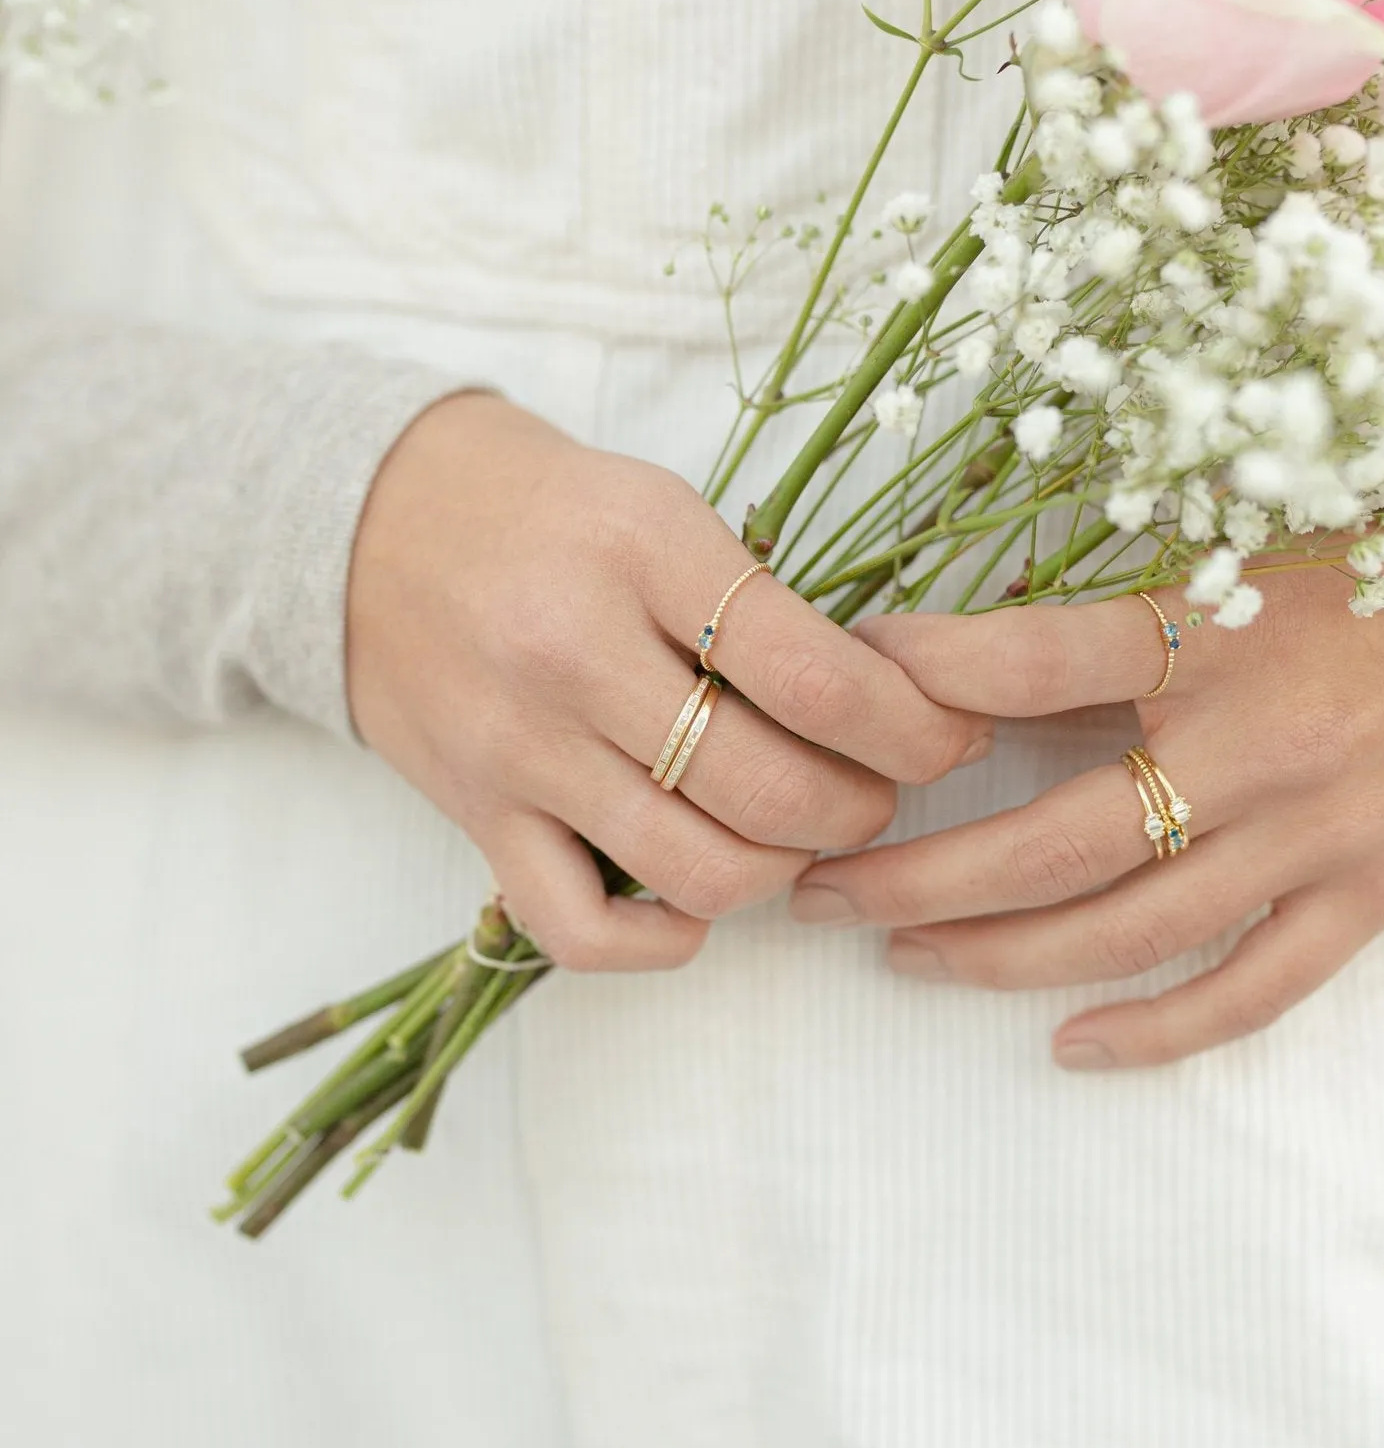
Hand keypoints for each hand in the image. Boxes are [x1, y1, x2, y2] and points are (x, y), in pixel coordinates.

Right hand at [347, 394, 990, 970]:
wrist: (370, 522)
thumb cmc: (544, 507)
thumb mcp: (662, 507)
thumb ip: (760, 605)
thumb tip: (882, 706)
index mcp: (642, 553)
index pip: (818, 680)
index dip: (915, 730)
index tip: (949, 737)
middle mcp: (575, 657)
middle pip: (772, 793)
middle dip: (864, 810)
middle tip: (878, 789)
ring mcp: (519, 749)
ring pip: (696, 872)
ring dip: (784, 872)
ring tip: (799, 835)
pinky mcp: (475, 815)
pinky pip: (579, 930)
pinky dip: (664, 941)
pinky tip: (698, 902)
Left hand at [789, 513, 1383, 1068]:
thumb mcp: (1247, 560)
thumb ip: (1115, 628)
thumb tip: (961, 671)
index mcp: (1222, 629)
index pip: (1038, 657)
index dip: (926, 676)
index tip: (839, 693)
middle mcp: (1265, 742)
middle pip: (1057, 837)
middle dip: (920, 875)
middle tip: (819, 894)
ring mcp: (1323, 833)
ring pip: (1133, 927)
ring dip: (1000, 955)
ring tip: (901, 957)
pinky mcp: (1376, 895)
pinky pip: (1255, 989)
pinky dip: (1159, 1031)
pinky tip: (1068, 1047)